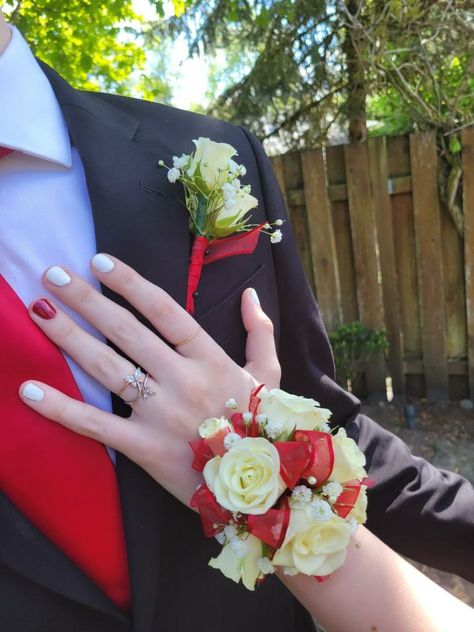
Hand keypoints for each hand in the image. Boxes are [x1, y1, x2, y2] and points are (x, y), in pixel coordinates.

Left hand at [19, 255, 280, 505]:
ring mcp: (161, 414)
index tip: (99, 263)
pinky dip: (61, 408)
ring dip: (69, 338)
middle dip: (87, 300)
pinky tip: (28, 389)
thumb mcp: (269, 374)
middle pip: (127, 332)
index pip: (165, 312)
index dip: (131, 284)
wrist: (263, 488)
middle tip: (53, 274)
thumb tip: (250, 295)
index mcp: (211, 358)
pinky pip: (96, 425)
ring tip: (38, 310)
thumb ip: (259, 332)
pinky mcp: (144, 447)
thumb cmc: (262, 426)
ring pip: (107, 369)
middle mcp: (183, 380)